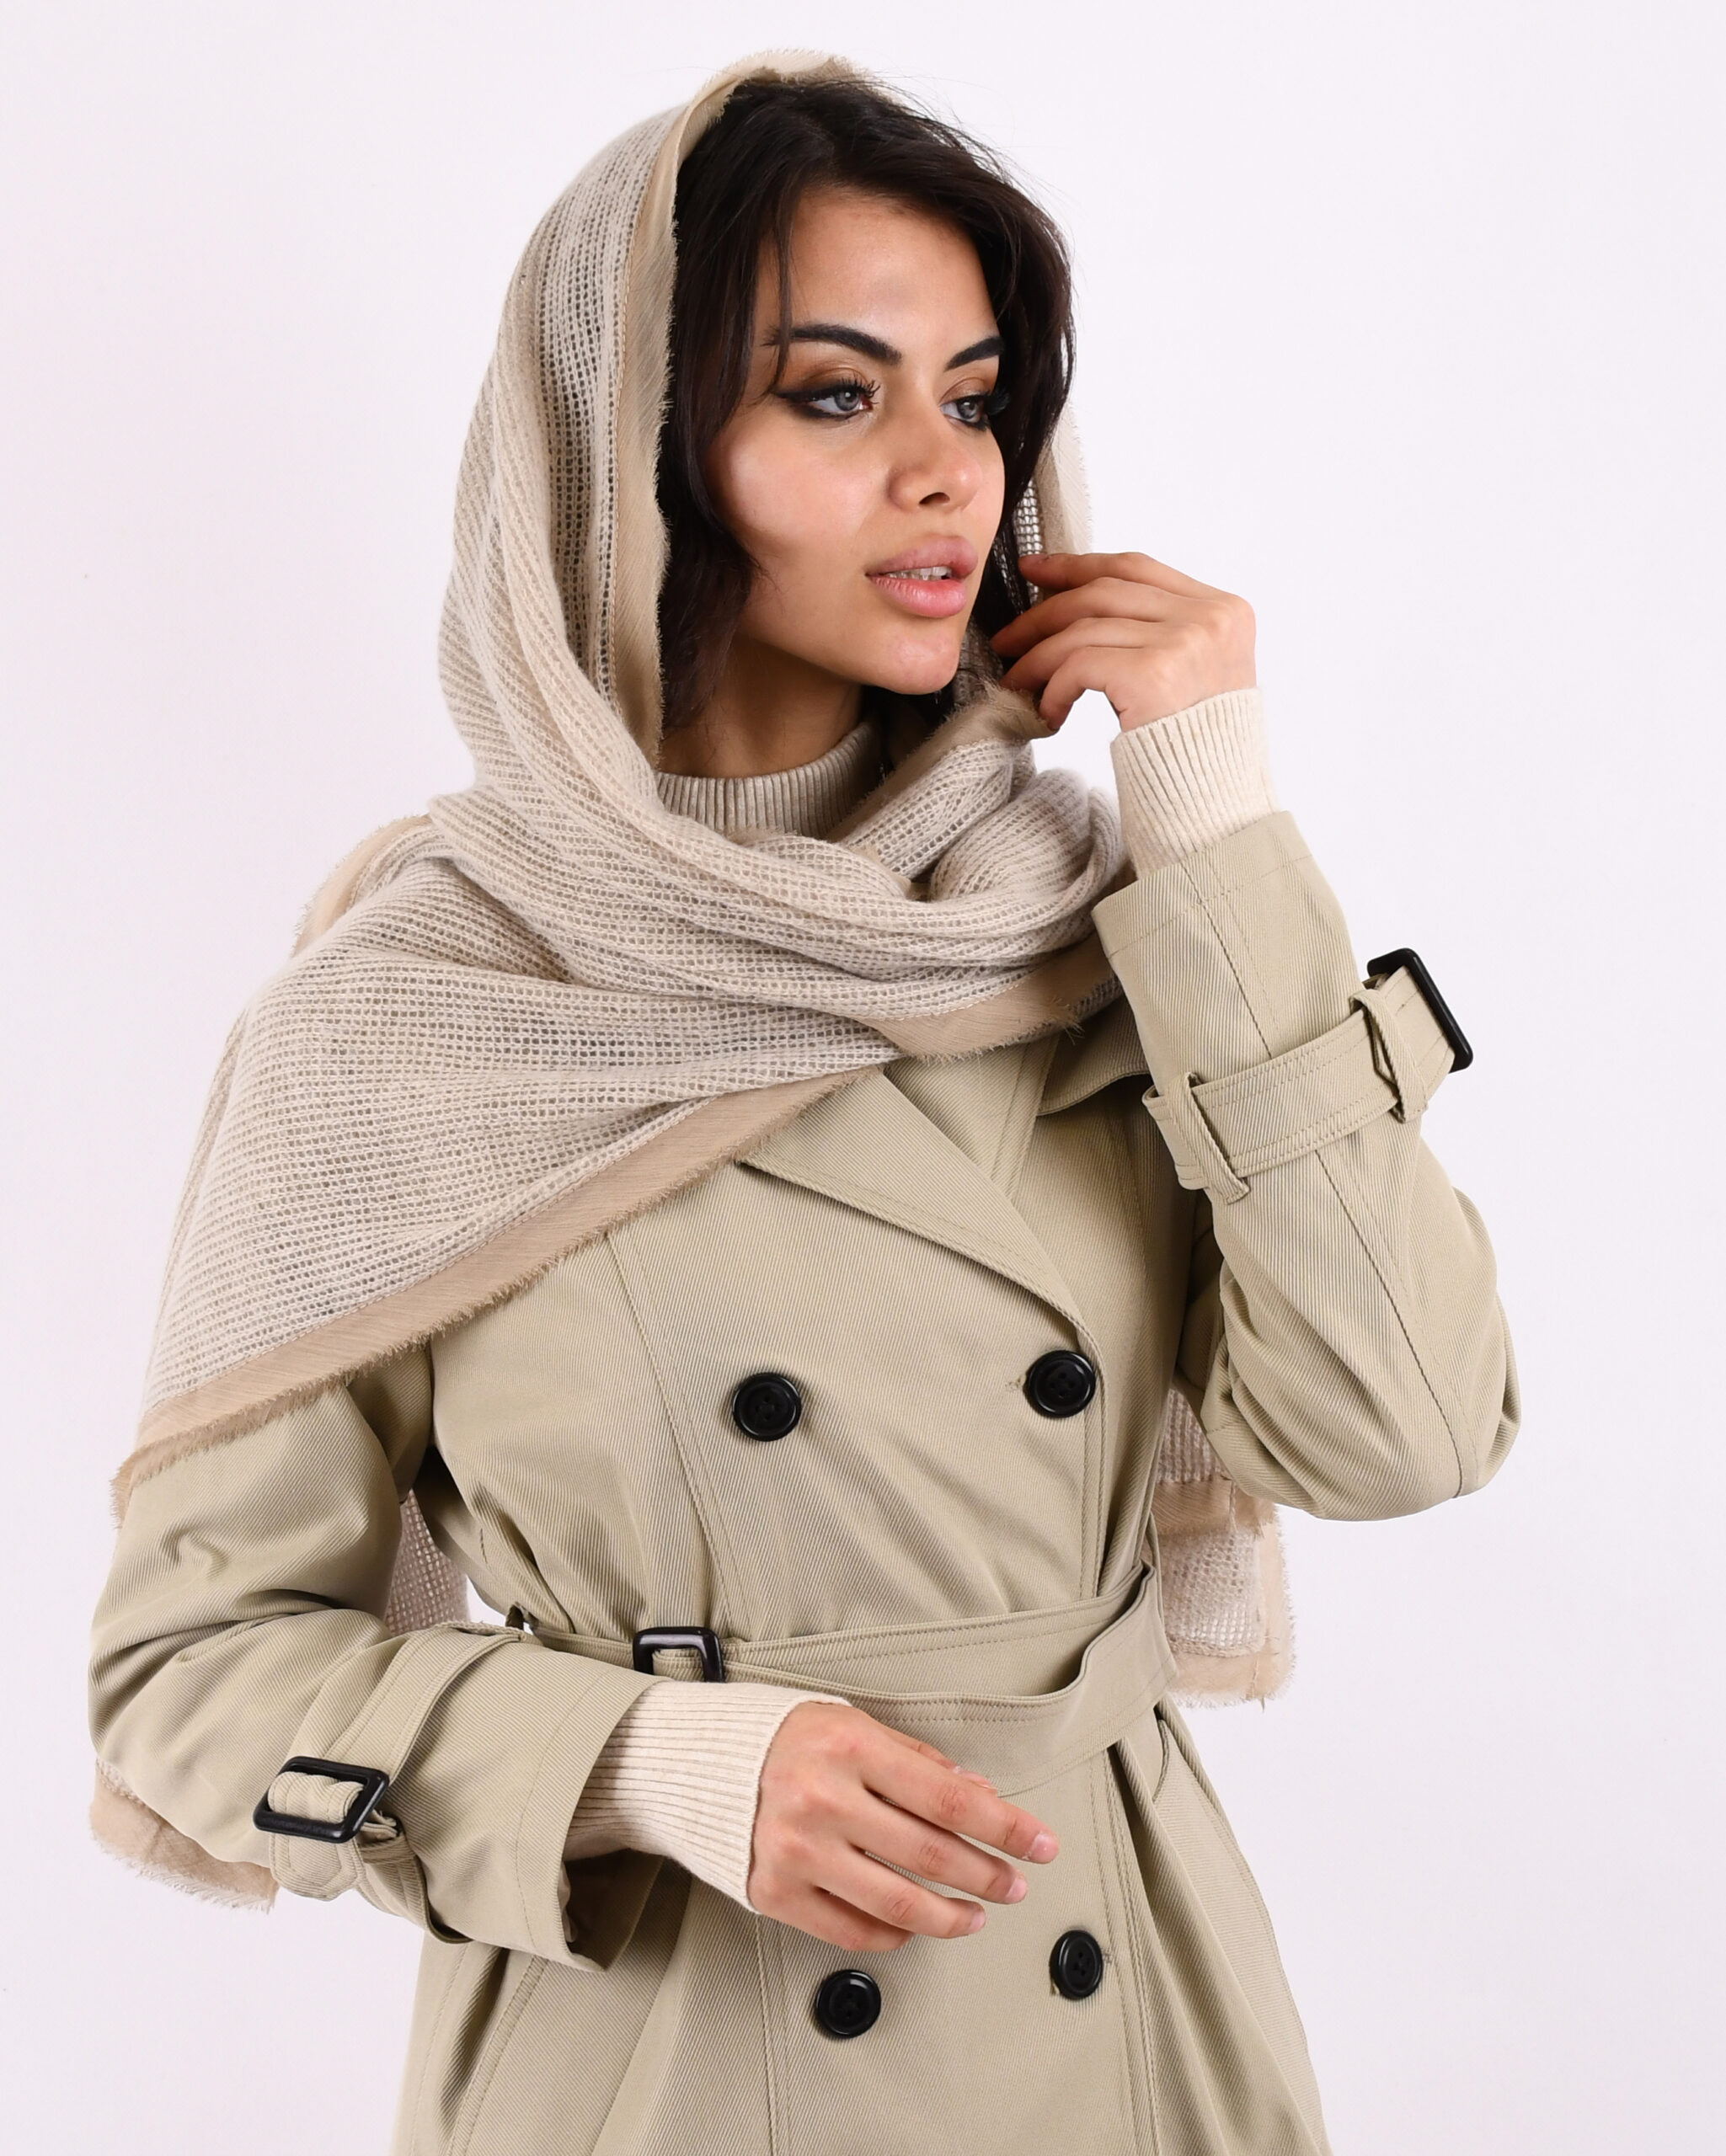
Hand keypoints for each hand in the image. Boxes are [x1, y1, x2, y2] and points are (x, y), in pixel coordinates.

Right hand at [748, 1700, 1058, 1951]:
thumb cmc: (782, 1738)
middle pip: (931, 1855)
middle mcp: (823, 1801)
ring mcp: (796, 1853)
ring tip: (976, 1915)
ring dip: (949, 1917)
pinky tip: (913, 1927)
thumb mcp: (850, 1724)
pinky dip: (892, 1933)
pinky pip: (850, 1929)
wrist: (691, 1764)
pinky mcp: (774, 1894)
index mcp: (848, 1747)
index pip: (949, 1799)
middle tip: (1016, 1885)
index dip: (1005, 1826)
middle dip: (988, 1875)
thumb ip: (916, 1761)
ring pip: (896, 1904)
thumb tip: (980, 1799)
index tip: (1042, 1845)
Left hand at [992, 551, 1254, 730]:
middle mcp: (1210, 618)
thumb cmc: (1197, 752)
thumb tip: (1076, 606)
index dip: (1078, 566)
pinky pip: (1079, 663)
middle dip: (1044, 611)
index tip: (1034, 570)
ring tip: (1016, 682)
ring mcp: (1185, 642)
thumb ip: (1158, 634)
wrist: (1215, 809)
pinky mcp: (1154, 674)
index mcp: (1224, 610)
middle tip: (1007, 636)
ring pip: (1084, 629)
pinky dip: (1052, 687)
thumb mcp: (1193, 676)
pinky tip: (1048, 712)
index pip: (1136, 569)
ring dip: (1038, 657)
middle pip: (1104, 592)